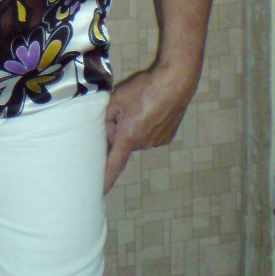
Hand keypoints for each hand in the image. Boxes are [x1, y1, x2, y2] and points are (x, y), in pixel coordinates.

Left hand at [103, 64, 197, 193]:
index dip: (106, 179)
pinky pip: (149, 136)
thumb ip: (106, 116)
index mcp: (128, 137)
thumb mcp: (117, 98)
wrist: (175, 83)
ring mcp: (157, 142)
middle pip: (122, 144)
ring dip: (132, 129)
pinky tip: (149, 111)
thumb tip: (104, 129)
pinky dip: (145, 127)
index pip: (114, 164)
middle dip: (117, 132)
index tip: (99, 192)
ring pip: (136, 139)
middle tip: (120, 111)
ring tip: (139, 107)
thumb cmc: (144, 89)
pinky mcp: (167, 137)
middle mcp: (143, 144)